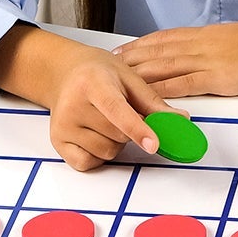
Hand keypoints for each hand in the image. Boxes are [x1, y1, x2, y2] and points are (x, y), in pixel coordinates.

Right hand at [0, 26, 179, 171]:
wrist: (65, 73)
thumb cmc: (99, 73)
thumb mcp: (129, 78)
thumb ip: (153, 102)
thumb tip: (180, 120)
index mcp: (93, 82)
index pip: (117, 110)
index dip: (138, 129)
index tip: (154, 144)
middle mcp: (73, 105)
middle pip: (117, 135)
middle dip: (130, 131)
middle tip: (122, 111)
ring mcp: (63, 126)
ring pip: (106, 152)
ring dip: (115, 143)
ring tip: (107, 121)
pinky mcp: (57, 142)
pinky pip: (88, 163)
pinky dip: (98, 155)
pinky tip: (95, 135)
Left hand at [115, 14, 237, 99]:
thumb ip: (227, 48)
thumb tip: (218, 57)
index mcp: (212, 34)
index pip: (169, 37)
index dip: (144, 43)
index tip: (125, 49)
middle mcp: (205, 44)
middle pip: (159, 49)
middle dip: (132, 58)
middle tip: (107, 65)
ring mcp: (211, 60)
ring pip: (165, 65)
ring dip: (138, 74)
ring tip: (115, 81)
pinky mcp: (220, 78)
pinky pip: (184, 84)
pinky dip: (163, 91)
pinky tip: (146, 97)